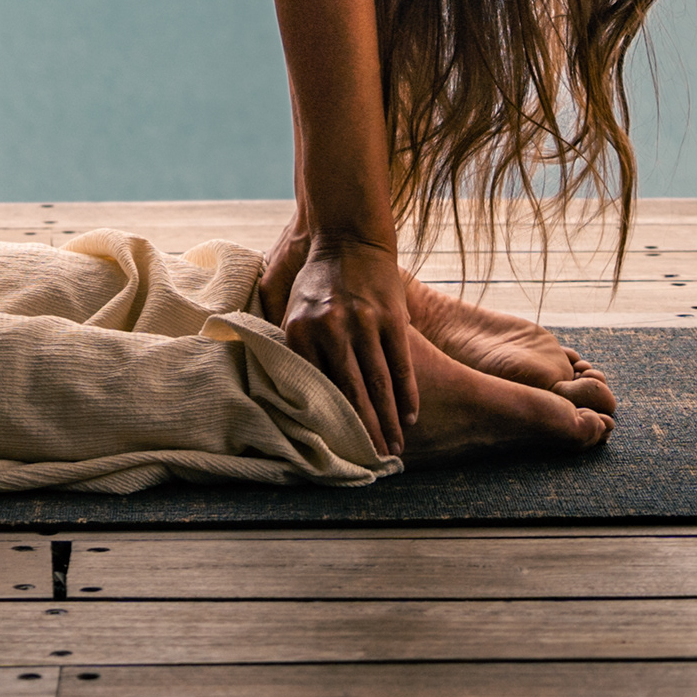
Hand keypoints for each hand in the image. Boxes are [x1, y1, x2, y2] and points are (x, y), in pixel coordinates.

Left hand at [278, 234, 417, 456]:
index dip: (328, 424)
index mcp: (300, 330)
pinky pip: (402, 364)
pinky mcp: (392, 316)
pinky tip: (411, 416)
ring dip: (389, 420)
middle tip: (372, 461)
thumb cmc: (316, 277)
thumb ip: (292, 346)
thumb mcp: (291, 308)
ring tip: (395, 447)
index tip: (337, 450)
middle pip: (350, 394)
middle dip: (363, 432)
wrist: (348, 235)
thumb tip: (286, 389)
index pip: (316, 390)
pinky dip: (408, 393)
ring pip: (379, 384)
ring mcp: (365, 322)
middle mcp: (332, 328)